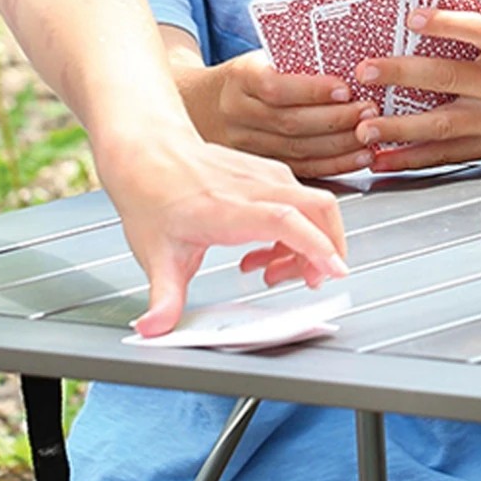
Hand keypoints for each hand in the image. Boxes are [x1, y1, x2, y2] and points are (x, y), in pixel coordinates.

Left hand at [104, 133, 349, 336]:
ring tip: (273, 272)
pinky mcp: (267, 174)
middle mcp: (254, 187)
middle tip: (308, 281)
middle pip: (317, 208)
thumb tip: (154, 329)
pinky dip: (298, 230)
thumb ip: (163, 297)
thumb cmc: (152, 195)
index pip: (286, 221)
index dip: (315, 246)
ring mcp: (264, 176)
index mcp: (228, 208)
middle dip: (327, 249)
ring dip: (309, 243)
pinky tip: (266, 250)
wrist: (147, 151)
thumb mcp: (155, 254)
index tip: (333, 271)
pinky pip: (300, 201)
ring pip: (313, 205)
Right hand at [190, 49, 377, 179]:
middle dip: (336, 119)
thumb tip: (352, 55)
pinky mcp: (259, 166)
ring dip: (340, 144)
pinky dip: (333, 165)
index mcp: (240, 78)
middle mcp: (239, 113)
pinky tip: (358, 158)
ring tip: (369, 134)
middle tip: (368, 110)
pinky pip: (300, 168)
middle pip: (290, 122)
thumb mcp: (260, 57)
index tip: (344, 88)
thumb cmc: (247, 76)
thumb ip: (295, 59)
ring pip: (297, 150)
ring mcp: (246, 144)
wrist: (202, 106)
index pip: (275, 86)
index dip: (311, 90)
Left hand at [348, 9, 480, 169]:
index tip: (412, 16)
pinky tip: (382, 160)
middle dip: (403, 75)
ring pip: (444, 125)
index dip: (447, 23)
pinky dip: (412, 159)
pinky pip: (448, 156)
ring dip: (400, 128)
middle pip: (450, 78)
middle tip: (364, 71)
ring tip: (365, 126)